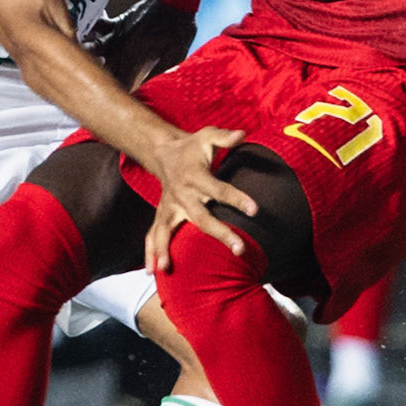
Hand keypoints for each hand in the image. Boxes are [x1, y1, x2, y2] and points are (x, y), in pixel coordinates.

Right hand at [83, 0, 198, 87]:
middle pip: (101, 67)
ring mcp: (118, 33)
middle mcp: (121, 45)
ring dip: (84, 57)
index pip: (119, 81)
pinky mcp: (119, 22)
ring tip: (74, 67)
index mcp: (134, 56)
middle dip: (94, 80)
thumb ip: (158, 72)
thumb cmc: (179, 28)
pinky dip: (89, 32)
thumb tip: (146, 88)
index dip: (114, 95)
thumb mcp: (175, 55)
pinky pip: (98, 27)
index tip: (109, 105)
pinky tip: (79, 37)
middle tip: (86, 93)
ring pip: (93, 47)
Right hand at [143, 125, 256, 272]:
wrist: (163, 152)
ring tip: (167, 269)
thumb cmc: (192, 147)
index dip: (237, 199)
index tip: (255, 210)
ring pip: (167, 230)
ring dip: (165, 249)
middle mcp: (181, 194)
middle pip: (201, 217)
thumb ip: (224, 136)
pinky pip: (153, 234)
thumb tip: (242, 134)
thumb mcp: (207, 135)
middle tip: (239, 249)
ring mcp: (169, 207)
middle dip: (219, 233)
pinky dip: (150, 252)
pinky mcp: (161, 215)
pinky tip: (152, 271)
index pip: (219, 189)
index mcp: (195, 176)